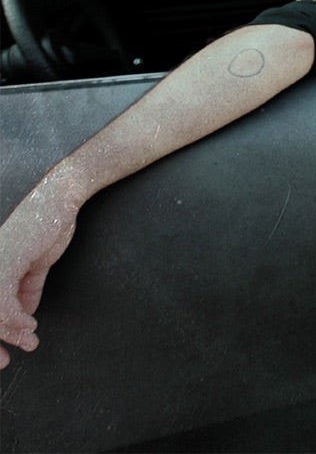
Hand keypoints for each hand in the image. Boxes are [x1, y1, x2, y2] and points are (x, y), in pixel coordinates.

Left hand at [0, 179, 80, 367]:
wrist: (60, 202)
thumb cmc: (47, 228)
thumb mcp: (35, 266)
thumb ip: (26, 291)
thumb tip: (24, 319)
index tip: (2, 357)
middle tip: (4, 362)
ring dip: (9, 333)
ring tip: (29, 341)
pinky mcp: (3, 264)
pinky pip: (2, 303)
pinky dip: (16, 319)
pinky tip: (29, 325)